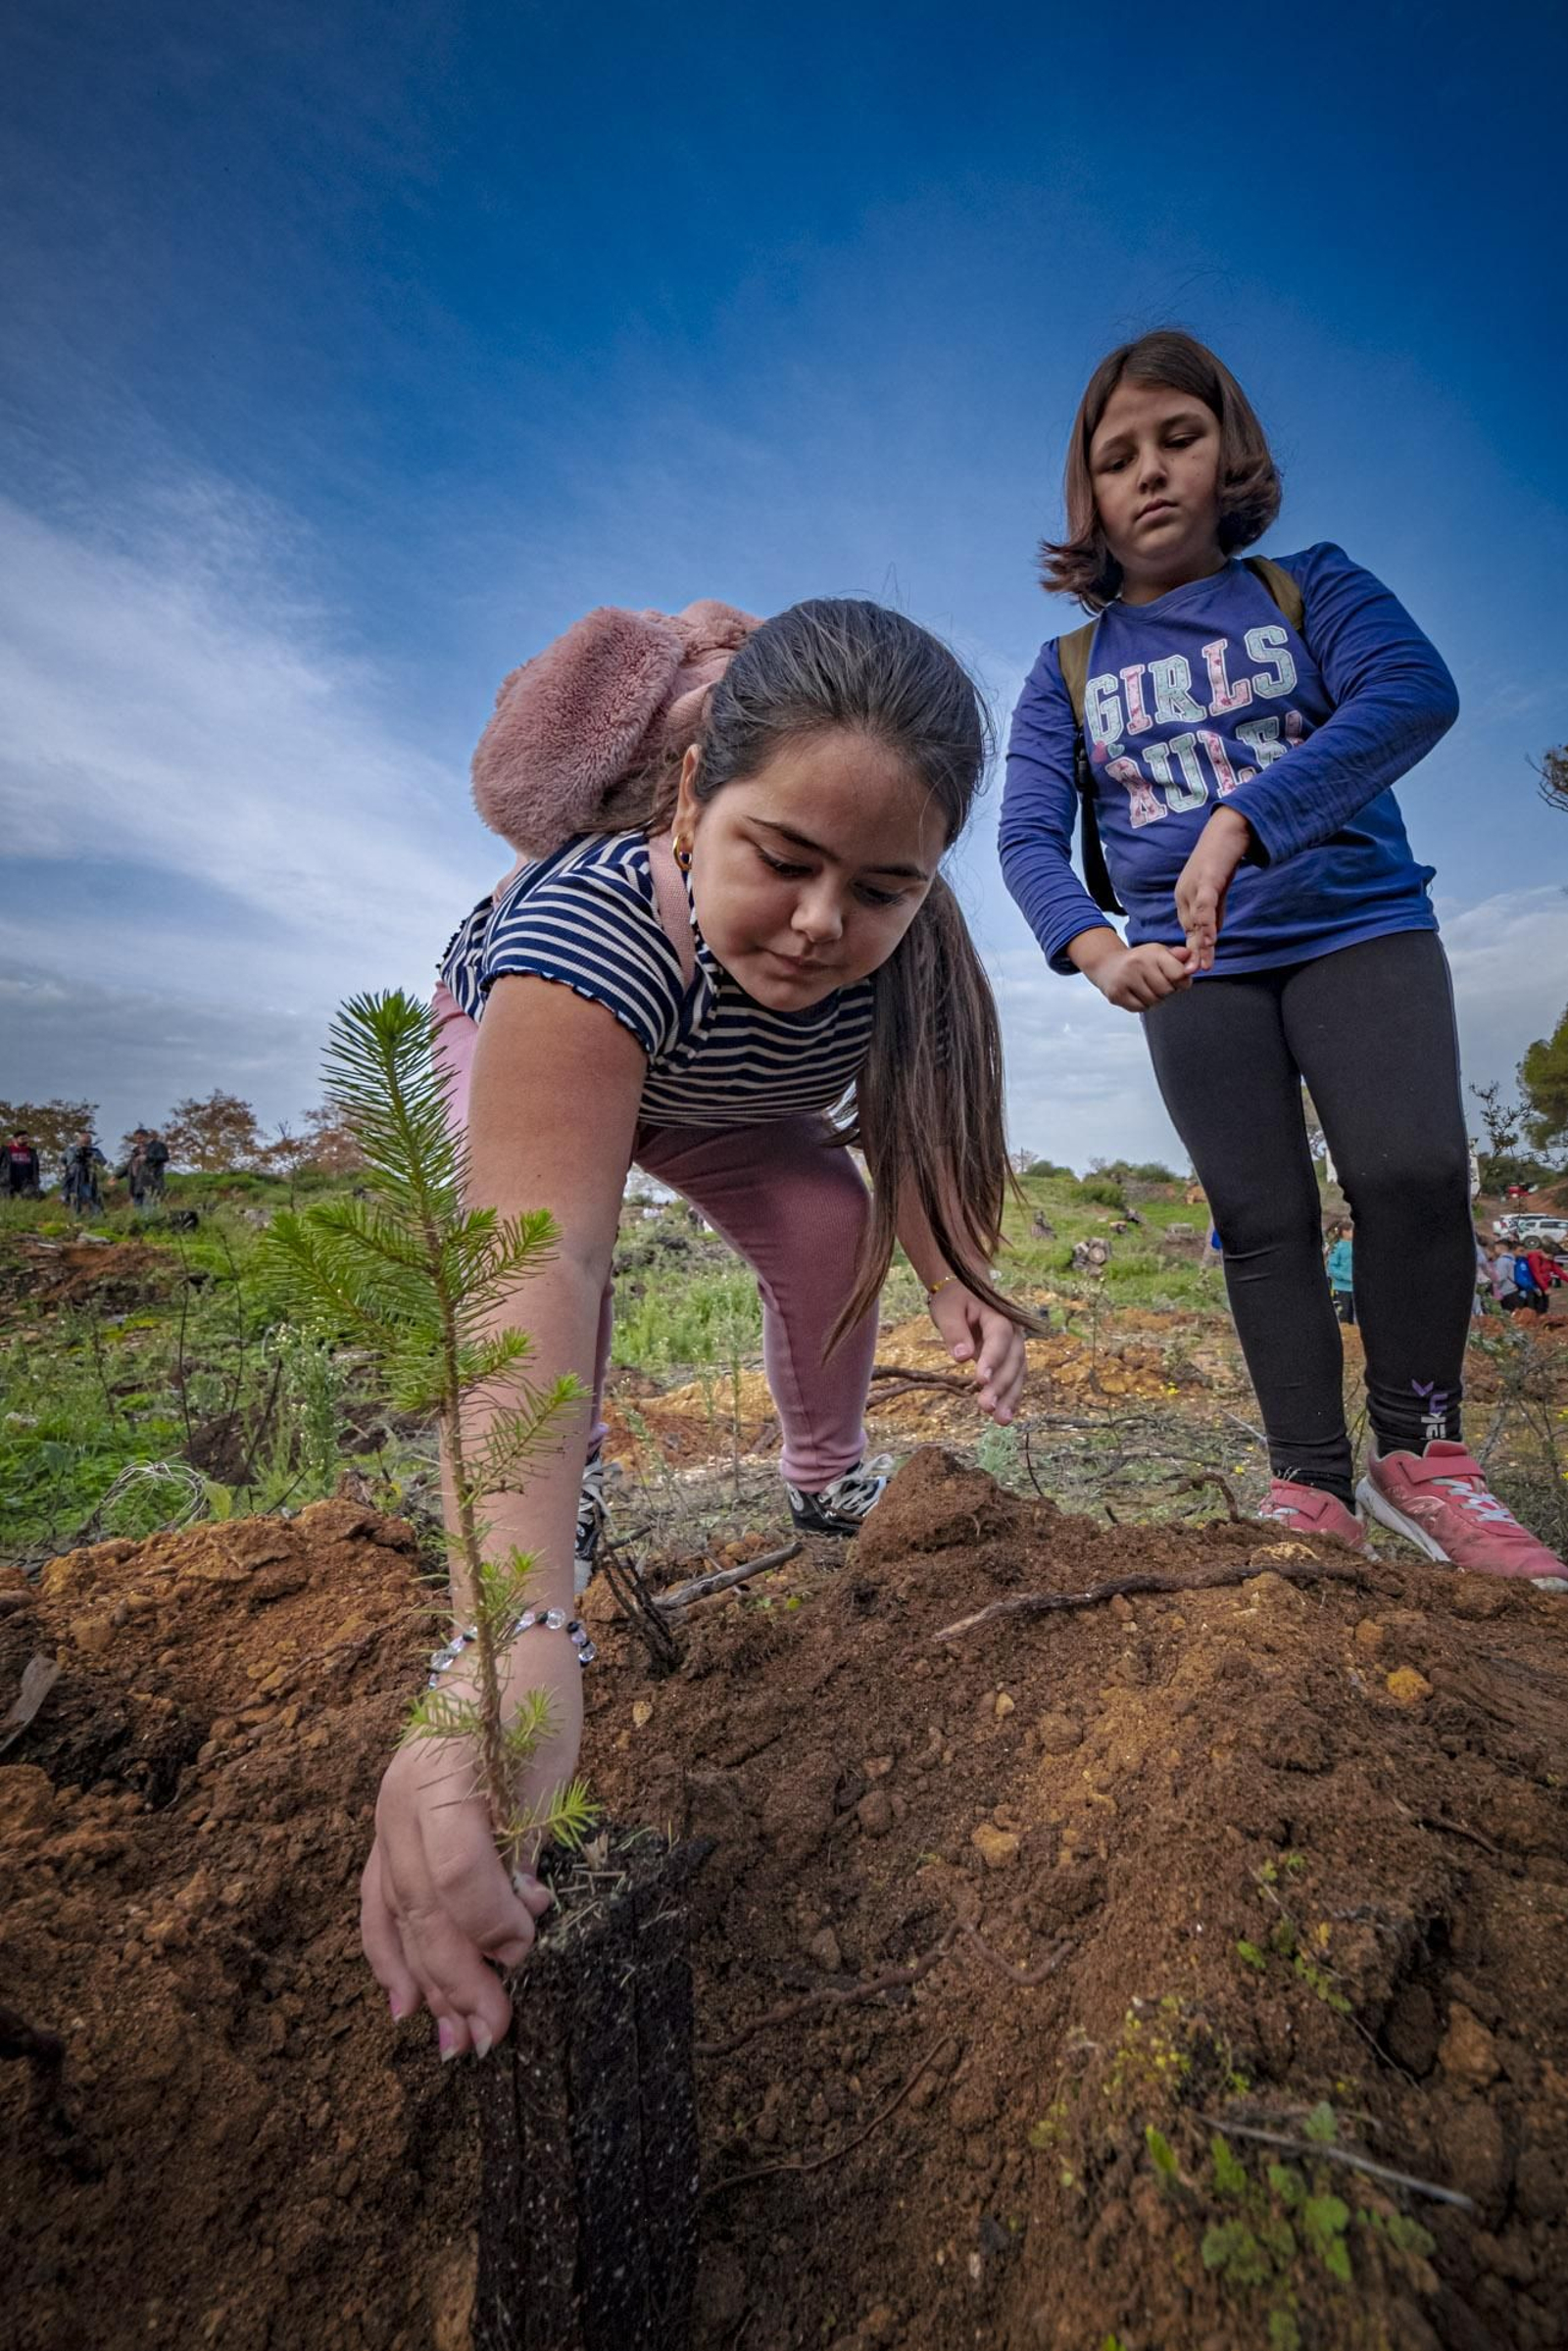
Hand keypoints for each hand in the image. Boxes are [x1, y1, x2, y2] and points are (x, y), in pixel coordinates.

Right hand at [360, 1634, 584, 2058]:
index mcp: (441, 1774)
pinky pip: (378, 1898)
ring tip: (451, 2044)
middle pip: (422, 1908)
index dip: (493, 1923)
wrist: (503, 1641)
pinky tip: (404, 2003)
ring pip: (396, 1914)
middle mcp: (399, 1799)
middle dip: (458, 1979)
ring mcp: (384, 1813)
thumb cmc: (538, 1701)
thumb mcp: (545, 1772)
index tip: (532, 1950)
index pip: (456, 1874)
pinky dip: (390, 1953)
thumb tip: (517, 1932)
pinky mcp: (386, 1825)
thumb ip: (521, 1851)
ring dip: (426, 1983)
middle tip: (492, 2036)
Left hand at [928, 1282, 1026, 1422]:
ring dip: (1010, 1397)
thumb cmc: (955, 1300)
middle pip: (1012, 1360)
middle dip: (1001, 1385)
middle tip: (986, 1406)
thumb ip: (954, 1331)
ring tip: (1000, 1420)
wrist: (966, 1293)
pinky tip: (1004, 1417)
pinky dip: (1011, 1398)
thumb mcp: (948, 1310)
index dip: (992, 1359)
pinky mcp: (1009, 1360)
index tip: (981, 1380)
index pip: (999, 1338)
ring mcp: (1014, 1347)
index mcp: (998, 1315)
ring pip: (1018, 1373)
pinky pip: (1015, 1379)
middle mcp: (1013, 1332)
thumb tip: (961, 1357)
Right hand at [1089, 941, 1195, 1011]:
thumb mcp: (1159, 953)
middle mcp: (1138, 963)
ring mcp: (1125, 979)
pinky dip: (1143, 1004)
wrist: (1107, 964)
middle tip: (1157, 983)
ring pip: (1154, 1001)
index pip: (1179, 974)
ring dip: (1155, 998)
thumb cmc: (1139, 960)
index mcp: (1153, 952)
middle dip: (1167, 990)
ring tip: (1146, 987)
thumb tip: (1193, 962)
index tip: (1176, 979)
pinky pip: (1141, 1008)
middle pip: (1167, 991)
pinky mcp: (1117, 993)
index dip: (1182, 981)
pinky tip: (1137, 994)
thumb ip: (1179, 958)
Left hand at [1173, 808, 1250, 971]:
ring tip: (1202, 965)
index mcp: (1185, 896)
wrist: (1230, 828)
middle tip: (1192, 976)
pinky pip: (1207, 906)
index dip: (1192, 949)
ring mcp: (1195, 886)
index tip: (1194, 969)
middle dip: (1193, 953)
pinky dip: (1208, 924)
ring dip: (1200, 944)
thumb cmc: (1223, 857)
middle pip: (1189, 928)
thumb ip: (1214, 911)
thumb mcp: (1217, 889)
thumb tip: (1212, 934)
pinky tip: (1210, 940)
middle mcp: (1185, 892)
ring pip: (1196, 921)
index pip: (1188, 928)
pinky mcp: (1208, 878)